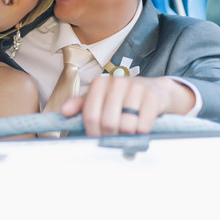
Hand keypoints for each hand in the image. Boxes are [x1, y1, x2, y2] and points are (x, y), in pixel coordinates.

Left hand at [60, 75, 194, 135]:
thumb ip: (81, 105)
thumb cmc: (122, 98)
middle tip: (116, 135)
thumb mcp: (100, 99)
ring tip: (129, 129)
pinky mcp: (153, 98)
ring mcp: (136, 88)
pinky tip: (142, 124)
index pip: (90, 116)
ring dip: (128, 134)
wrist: (155, 91)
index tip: (98, 137)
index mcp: (99, 84)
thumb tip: (64, 112)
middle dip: (111, 135)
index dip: (93, 132)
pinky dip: (142, 131)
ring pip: (126, 126)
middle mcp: (116, 83)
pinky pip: (143, 125)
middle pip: (107, 123)